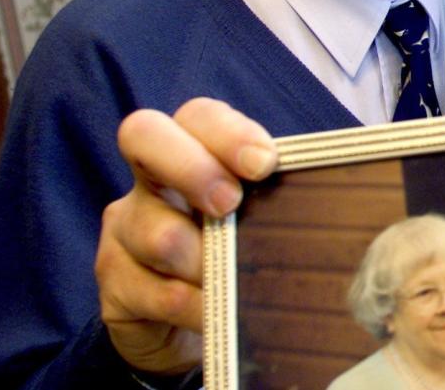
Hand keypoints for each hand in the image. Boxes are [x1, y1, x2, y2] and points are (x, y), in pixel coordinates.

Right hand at [94, 98, 277, 374]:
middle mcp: (150, 180)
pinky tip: (216, 315)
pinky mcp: (113, 283)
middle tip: (230, 204)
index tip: (266, 163)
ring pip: (155, 232)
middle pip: (143, 135)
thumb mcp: (260, 218)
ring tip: (237, 283)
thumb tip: (330, 190)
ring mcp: (125, 228)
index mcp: (192, 151)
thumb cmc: (238, 254)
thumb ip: (278, 196)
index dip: (228, 132)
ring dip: (205, 260)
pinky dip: (195, 306)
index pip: (198, 115)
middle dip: (191, 167)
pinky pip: (156, 292)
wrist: (188, 327)